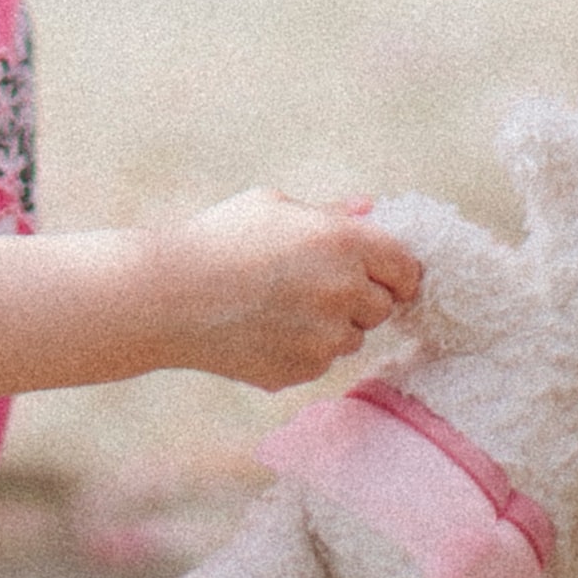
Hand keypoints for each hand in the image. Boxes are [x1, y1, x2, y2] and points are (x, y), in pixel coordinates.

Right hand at [141, 194, 422, 395]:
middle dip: (360, 296)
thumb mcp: (274, 207)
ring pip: (353, 337)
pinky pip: (322, 361)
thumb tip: (370, 208)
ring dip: (333, 325)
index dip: (396, 270)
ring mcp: (325, 338)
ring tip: (282, 305)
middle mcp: (343, 292)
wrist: (171, 297)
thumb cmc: (220, 239)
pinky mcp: (303, 370)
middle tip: (317, 284)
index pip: (407, 267)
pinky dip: (305, 348)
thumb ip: (331, 212)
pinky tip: (266, 328)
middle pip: (384, 306)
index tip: (379, 272)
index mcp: (342, 242)